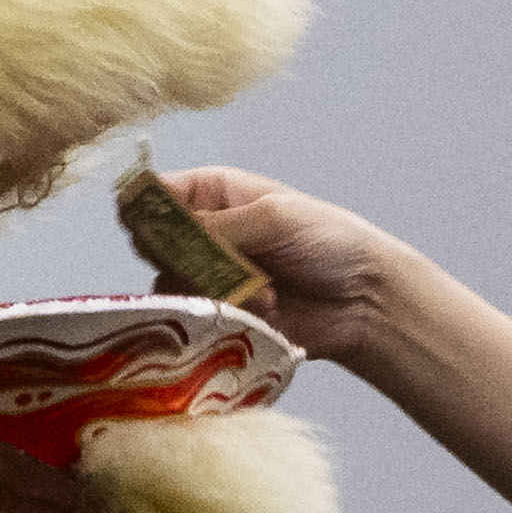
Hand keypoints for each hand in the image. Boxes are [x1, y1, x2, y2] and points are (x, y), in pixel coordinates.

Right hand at [158, 168, 418, 362]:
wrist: (365, 300)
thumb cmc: (329, 241)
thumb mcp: (274, 218)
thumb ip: (217, 226)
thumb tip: (163, 234)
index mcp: (212, 193)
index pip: (156, 195)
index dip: (146, 212)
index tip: (158, 233)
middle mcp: (203, 233)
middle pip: (153, 245)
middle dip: (183, 258)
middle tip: (220, 265)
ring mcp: (209, 277)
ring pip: (170, 286)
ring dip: (212, 291)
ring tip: (262, 293)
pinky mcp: (220, 315)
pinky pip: (195, 319)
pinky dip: (224, 316)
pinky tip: (265, 311)